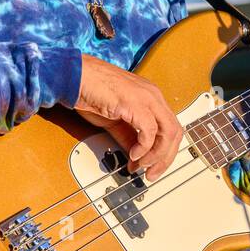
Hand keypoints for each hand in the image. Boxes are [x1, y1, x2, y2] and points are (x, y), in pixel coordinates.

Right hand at [74, 54, 183, 181]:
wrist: (74, 77)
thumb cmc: (90, 91)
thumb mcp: (115, 119)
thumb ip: (129, 136)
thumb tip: (136, 156)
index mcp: (151, 98)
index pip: (170, 128)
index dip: (164, 151)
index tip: (152, 167)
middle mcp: (153, 96)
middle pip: (175, 132)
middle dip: (165, 158)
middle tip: (151, 173)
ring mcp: (146, 98)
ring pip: (168, 132)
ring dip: (157, 155)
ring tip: (142, 165)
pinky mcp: (134, 103)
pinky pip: (149, 130)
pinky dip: (144, 147)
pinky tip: (133, 154)